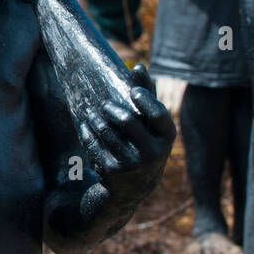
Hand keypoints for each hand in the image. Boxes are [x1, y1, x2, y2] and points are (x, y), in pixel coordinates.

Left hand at [77, 63, 175, 203]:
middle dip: (111, 108)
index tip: (133, 91)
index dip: (145, 99)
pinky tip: (86, 125)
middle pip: (128, 121)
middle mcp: (152, 154)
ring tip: (92, 112)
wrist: (133, 188)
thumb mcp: (152, 126)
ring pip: (107, 132)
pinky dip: (88, 132)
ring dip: (96, 118)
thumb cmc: (145, 144)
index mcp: (167, 139)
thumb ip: (148, 95)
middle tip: (104, 104)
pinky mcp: (111, 173)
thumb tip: (139, 65)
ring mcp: (131, 165)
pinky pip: (93, 145)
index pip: (158, 115)